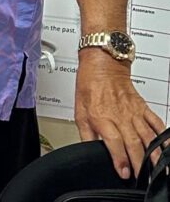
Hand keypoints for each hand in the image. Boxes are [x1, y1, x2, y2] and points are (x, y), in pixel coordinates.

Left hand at [75, 50, 164, 178]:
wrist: (102, 62)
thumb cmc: (89, 84)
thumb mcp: (79, 110)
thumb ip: (86, 134)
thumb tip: (88, 151)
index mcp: (102, 116)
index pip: (113, 142)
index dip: (120, 159)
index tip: (124, 173)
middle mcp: (120, 115)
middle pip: (133, 143)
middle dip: (140, 163)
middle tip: (143, 177)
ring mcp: (133, 112)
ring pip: (147, 136)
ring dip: (154, 154)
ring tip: (158, 168)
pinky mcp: (142, 107)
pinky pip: (156, 123)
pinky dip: (163, 136)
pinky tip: (166, 148)